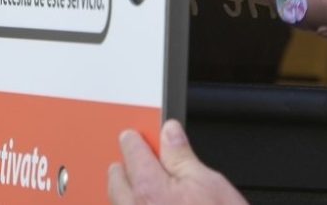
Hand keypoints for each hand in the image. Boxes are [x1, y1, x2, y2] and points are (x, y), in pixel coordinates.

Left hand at [108, 119, 246, 204]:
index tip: (132, 136)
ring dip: (123, 194)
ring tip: (137, 188)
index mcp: (149, 189)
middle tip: (128, 159)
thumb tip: (170, 132)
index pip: (134, 154)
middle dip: (122, 168)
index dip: (134, 141)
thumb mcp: (209, 183)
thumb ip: (182, 156)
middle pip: (117, 182)